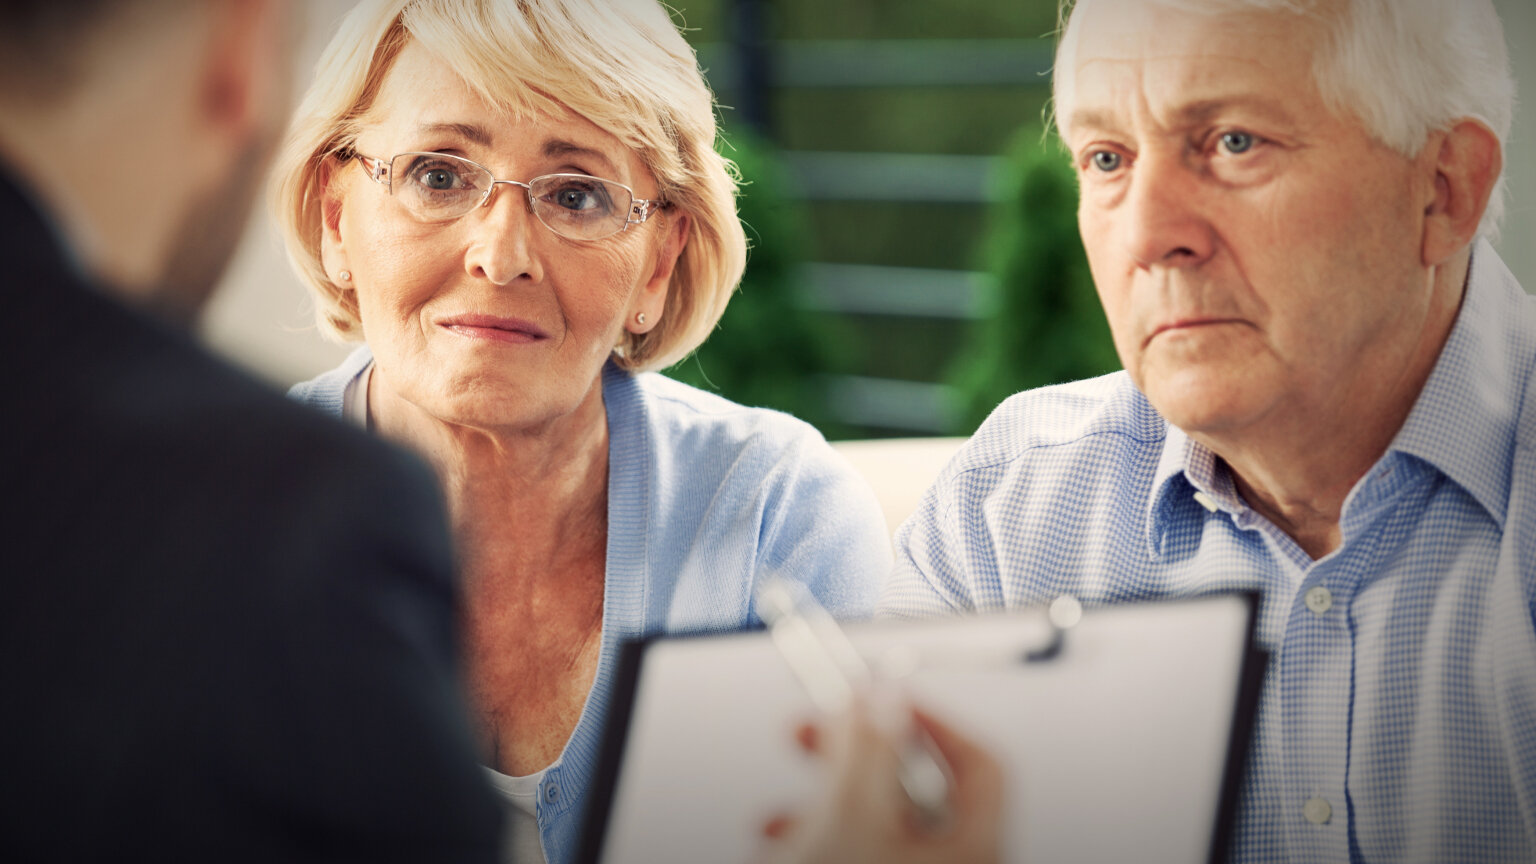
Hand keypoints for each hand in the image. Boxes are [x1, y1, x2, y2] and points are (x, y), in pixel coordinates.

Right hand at [757, 696, 1004, 863]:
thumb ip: (866, 746)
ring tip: (785, 814)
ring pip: (878, 830)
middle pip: (920, 792)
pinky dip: (818, 844)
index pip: (980, 765)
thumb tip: (881, 694)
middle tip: (817, 734)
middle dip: (857, 759)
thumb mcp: (848, 818)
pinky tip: (782, 848)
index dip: (929, 722)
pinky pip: (855, 858)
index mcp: (977, 854)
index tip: (880, 700)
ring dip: (824, 808)